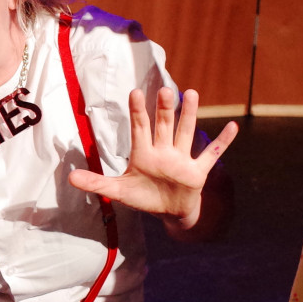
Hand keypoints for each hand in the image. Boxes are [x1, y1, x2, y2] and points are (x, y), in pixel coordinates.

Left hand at [68, 88, 237, 232]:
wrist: (169, 212)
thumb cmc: (144, 197)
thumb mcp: (118, 191)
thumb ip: (96, 183)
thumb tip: (69, 178)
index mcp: (144, 153)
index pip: (139, 128)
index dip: (137, 112)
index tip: (135, 92)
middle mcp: (164, 151)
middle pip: (163, 126)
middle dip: (164, 110)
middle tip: (166, 89)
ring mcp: (182, 160)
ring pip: (187, 133)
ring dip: (190, 116)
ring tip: (192, 93)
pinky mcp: (197, 171)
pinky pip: (212, 154)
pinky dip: (223, 142)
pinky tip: (233, 126)